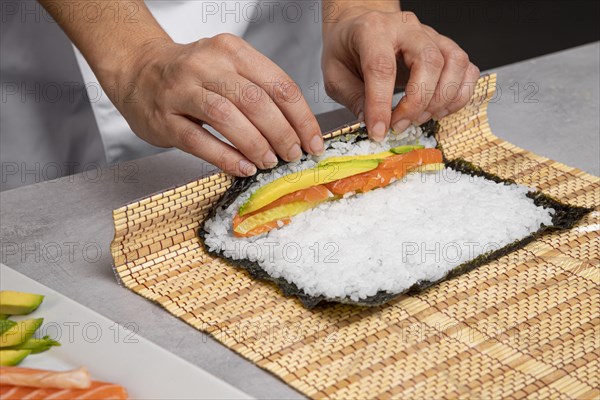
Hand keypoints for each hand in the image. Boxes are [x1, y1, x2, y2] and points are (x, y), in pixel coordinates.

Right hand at [115, 34, 322, 175]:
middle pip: (256, 101)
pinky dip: (225, 157)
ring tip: (270, 162)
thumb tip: (297, 130)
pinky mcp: (164, 117)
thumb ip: (260, 90)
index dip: (301, 118)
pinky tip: (243, 168)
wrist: (138, 70)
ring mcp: (182, 90)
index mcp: (232, 51)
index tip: (313, 142)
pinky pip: (199, 140)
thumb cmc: (193, 75)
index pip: (279, 84)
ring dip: (255, 145)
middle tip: (293, 155)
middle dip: (282, 134)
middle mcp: (207, 65)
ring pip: (227, 117)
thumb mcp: (229, 67)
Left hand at [322, 7, 479, 140]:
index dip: (381, 104)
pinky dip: (458, 96)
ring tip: (418, 119)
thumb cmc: (347, 48)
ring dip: (442, 100)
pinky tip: (438, 110)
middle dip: (418, 102)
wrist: (360, 26)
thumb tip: (373, 125)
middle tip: (400, 125)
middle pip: (429, 61)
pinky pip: (468, 69)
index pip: (382, 67)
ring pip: (455, 63)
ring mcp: (431, 35)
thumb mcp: (334, 74)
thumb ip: (353, 99)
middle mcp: (406, 28)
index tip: (379, 130)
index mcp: (372, 31)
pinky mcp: (445, 47)